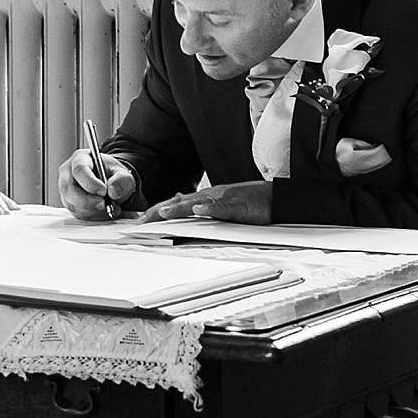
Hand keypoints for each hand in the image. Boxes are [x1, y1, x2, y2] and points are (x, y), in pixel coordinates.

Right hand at [59, 148, 139, 220]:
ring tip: (108, 207)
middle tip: (104, 204)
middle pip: (69, 189)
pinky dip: (92, 216)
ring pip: (72, 204)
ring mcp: (67, 190)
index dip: (90, 182)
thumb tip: (113, 190)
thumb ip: (121, 180)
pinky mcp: (69, 203)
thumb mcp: (123, 174)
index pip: (79, 169)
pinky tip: (102, 211)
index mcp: (80, 159)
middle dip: (88, 201)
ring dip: (92, 210)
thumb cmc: (113, 175)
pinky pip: (76, 213)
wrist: (112, 185)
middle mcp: (68, 173)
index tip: (104, 191)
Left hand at [136, 181, 270, 224]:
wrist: (278, 198)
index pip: (177, 203)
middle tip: (140, 221)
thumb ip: (206, 207)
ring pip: (198, 204)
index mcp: (208, 197)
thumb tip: (187, 207)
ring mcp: (225, 199)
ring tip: (160, 213)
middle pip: (180, 203)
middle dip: (158, 212)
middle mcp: (212, 195)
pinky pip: (223, 208)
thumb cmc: (253, 203)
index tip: (140, 220)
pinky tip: (199, 210)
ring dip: (178, 208)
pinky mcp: (240, 206)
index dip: (157, 211)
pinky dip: (210, 209)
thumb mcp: (225, 205)